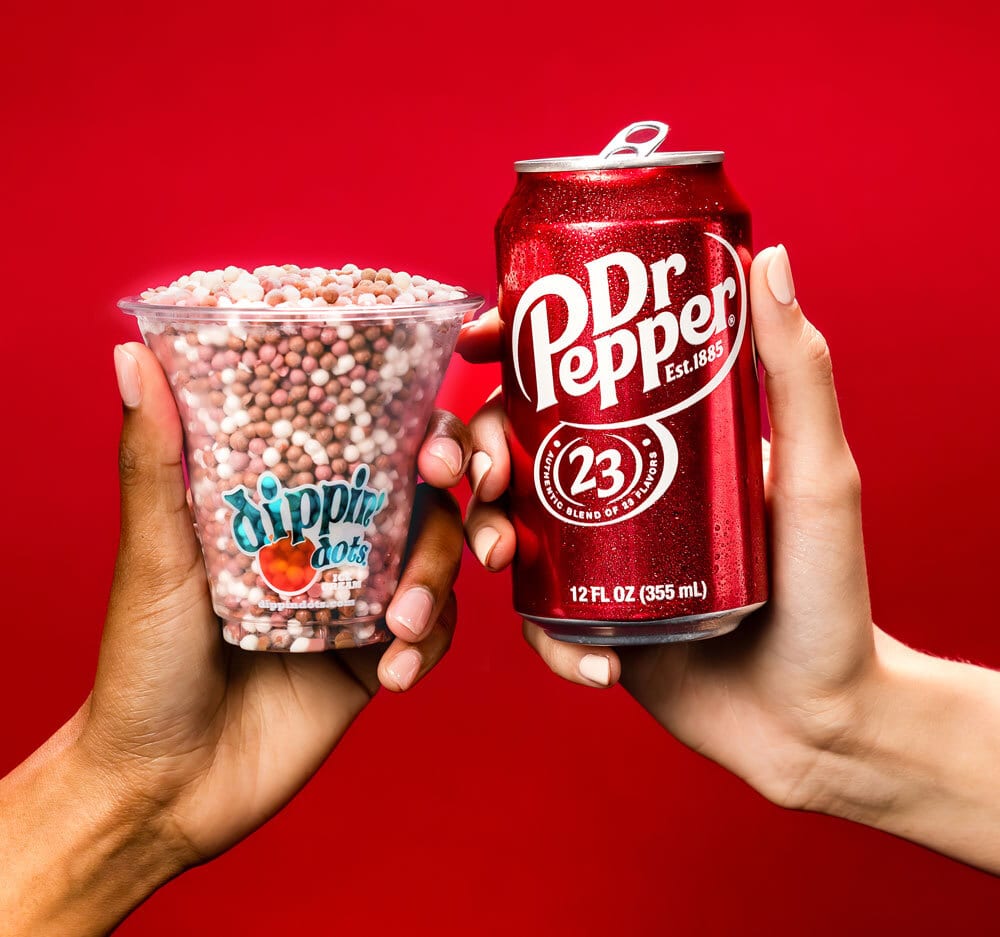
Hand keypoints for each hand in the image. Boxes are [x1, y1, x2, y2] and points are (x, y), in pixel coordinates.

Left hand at [90, 341, 468, 857]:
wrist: (164, 785)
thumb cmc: (143, 662)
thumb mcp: (155, 553)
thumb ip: (155, 460)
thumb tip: (132, 354)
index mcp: (290, 503)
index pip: (372, 443)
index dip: (423, 434)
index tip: (439, 451)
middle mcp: (335, 542)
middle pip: (426, 498)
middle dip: (461, 503)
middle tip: (467, 510)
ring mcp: (361, 600)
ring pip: (439, 563)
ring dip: (439, 584)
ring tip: (403, 624)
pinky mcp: (377, 657)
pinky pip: (434, 635)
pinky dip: (428, 647)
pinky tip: (394, 671)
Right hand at [460, 245, 874, 807]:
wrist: (817, 719)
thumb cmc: (830, 591)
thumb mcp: (816, 473)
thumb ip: (798, 374)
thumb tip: (770, 256)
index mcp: (656, 440)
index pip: (569, 378)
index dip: (513, 348)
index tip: (479, 336)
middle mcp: (618, 491)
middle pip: (519, 446)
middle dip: (478, 447)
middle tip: (484, 469)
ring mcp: (598, 560)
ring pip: (510, 526)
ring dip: (488, 532)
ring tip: (505, 554)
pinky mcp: (591, 624)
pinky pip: (541, 622)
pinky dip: (552, 642)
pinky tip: (595, 661)